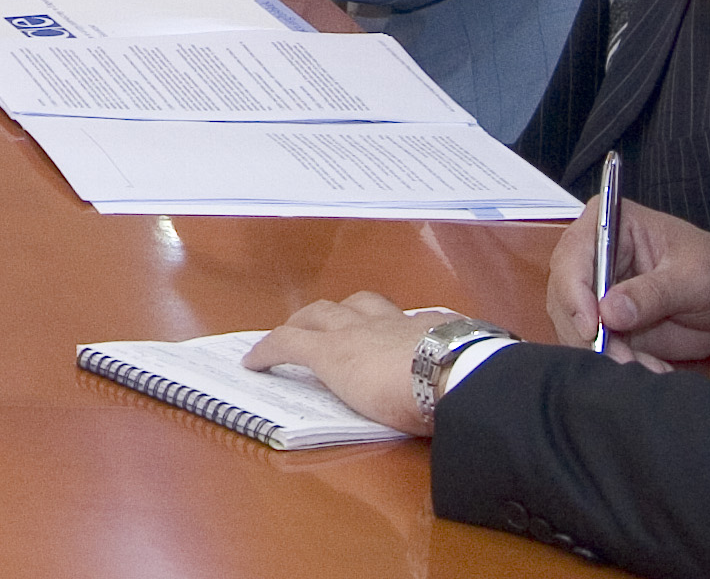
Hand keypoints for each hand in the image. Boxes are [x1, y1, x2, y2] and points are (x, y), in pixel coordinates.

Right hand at [244, 293, 451, 436]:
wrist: (458, 376)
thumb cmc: (405, 401)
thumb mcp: (364, 409)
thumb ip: (350, 393)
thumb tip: (349, 392)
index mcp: (336, 350)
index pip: (289, 341)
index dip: (266, 349)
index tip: (251, 360)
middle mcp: (360, 327)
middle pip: (320, 312)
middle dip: (300, 320)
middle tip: (293, 330)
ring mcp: (398, 320)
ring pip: (362, 301)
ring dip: (347, 308)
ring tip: (345, 317)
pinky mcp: (433, 321)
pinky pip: (412, 315)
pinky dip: (402, 322)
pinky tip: (410, 331)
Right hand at [544, 198, 709, 363]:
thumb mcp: (695, 278)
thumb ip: (652, 293)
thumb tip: (609, 313)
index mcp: (608, 225)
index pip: (572, 255)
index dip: (574, 291)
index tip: (592, 327)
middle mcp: (592, 256)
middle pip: (565, 294)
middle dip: (588, 332)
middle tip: (623, 360)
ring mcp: (597, 292)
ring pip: (575, 326)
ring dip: (606, 353)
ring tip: (650, 369)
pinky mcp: (608, 325)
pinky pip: (598, 348)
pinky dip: (620, 364)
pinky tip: (654, 370)